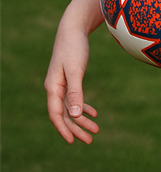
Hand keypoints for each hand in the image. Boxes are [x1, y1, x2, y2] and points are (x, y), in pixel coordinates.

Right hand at [44, 22, 98, 143]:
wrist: (73, 29)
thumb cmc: (73, 47)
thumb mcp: (75, 70)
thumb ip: (75, 92)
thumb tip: (75, 115)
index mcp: (53, 87)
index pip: (56, 114)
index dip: (63, 129)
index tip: (72, 142)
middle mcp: (55, 88)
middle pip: (64, 114)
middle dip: (76, 128)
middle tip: (90, 139)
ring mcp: (62, 84)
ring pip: (71, 108)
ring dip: (82, 119)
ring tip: (96, 130)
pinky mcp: (71, 79)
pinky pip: (75, 98)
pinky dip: (84, 106)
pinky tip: (94, 113)